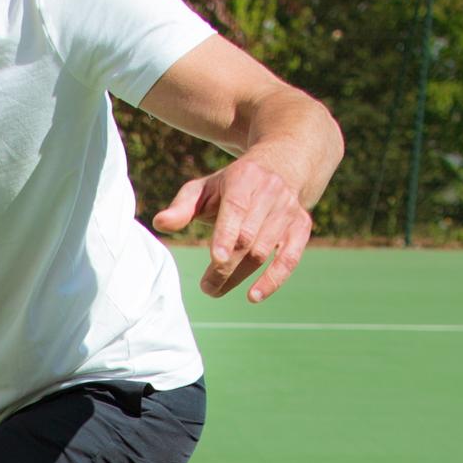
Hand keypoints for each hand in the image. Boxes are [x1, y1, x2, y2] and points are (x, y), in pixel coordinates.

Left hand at [153, 160, 312, 302]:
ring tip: (215, 289)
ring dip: (240, 276)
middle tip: (207, 286)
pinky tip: (254, 296)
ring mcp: (289, 209)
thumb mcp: (204, 188)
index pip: (236, 209)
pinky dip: (274, 279)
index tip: (216, 259)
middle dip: (226, 266)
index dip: (226, 235)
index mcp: (244, 177)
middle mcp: (271, 191)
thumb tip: (160, 223)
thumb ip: (182, 207)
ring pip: (264, 251)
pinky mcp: (301, 226)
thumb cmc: (230, 185)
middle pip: (248, 237)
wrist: (279, 167)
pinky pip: (290, 258)